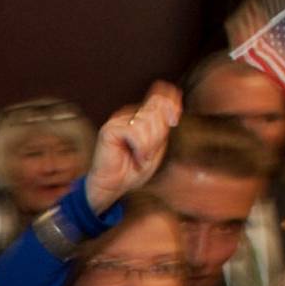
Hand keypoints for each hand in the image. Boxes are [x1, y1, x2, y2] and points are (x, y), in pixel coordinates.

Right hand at [84, 82, 178, 211]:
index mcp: (140, 117)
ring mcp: (118, 121)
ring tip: (141, 157)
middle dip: (158, 135)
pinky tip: (136, 157)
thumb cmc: (133, 170)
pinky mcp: (110, 130)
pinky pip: (135, 132)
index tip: (175, 120)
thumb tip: (173, 108)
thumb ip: (163, 127)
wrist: (114, 187)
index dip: (170, 103)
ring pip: (147, 122)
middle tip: (149, 153)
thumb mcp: (156, 146)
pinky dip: (140, 148)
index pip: (158, 98)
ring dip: (149, 145)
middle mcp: (128, 115)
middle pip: (156, 112)